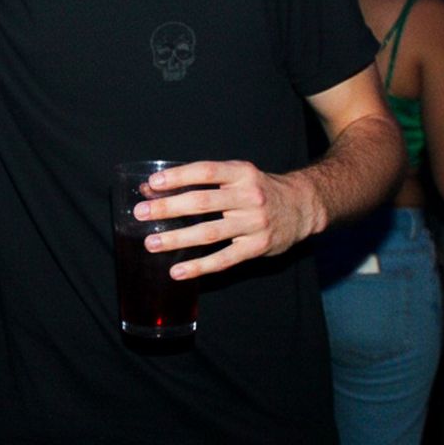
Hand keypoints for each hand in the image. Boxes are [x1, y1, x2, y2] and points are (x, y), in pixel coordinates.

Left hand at [136, 160, 321, 277]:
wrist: (302, 207)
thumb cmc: (258, 190)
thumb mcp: (235, 177)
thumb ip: (198, 181)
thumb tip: (151, 187)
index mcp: (242, 173)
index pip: (206, 172)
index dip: (179, 176)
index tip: (153, 183)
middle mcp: (249, 197)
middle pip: (203, 203)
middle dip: (169, 208)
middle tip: (141, 213)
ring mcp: (255, 224)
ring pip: (210, 233)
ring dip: (177, 239)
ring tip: (151, 243)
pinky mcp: (257, 247)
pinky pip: (224, 260)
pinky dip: (199, 267)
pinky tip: (177, 271)